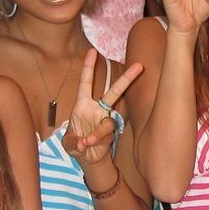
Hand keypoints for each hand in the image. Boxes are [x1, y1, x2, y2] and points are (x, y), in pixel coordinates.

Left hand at [63, 48, 143, 164]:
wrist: (87, 158)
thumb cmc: (75, 144)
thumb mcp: (68, 143)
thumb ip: (74, 142)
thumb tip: (85, 143)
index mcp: (83, 104)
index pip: (86, 82)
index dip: (89, 67)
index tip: (93, 51)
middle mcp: (97, 109)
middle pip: (114, 91)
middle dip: (126, 78)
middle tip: (139, 66)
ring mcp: (106, 120)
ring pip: (108, 122)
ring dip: (98, 133)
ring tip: (86, 142)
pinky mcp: (111, 132)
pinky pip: (107, 135)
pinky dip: (98, 141)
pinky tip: (88, 146)